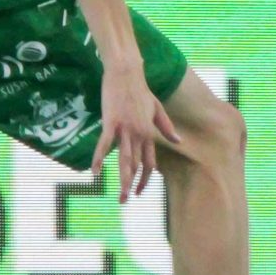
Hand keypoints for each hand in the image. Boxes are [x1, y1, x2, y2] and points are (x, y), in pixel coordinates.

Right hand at [91, 61, 177, 202]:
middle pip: (136, 165)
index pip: (150, 162)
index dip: (146, 178)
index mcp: (149, 133)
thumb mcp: (158, 109)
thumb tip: (180, 141)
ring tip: (120, 195)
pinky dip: (99, 159)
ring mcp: (125, 129)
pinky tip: (95, 173)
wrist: (127, 73)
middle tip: (126, 201)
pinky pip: (104, 145)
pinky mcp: (111, 122)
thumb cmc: (141, 90)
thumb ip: (167, 127)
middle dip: (132, 185)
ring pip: (124, 159)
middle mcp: (139, 134)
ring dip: (122, 179)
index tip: (140, 191)